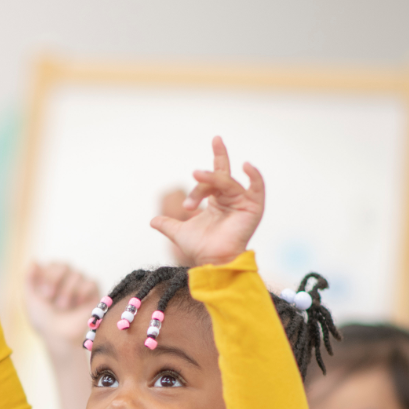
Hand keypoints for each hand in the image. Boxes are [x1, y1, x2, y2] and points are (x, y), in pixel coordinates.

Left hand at [22, 261, 102, 349]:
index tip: (44, 294)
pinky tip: (77, 305)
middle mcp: (67, 279)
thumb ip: (29, 279)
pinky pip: (90, 282)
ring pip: (77, 274)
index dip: (48, 276)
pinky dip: (81, 293)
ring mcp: (81, 285)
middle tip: (50, 297)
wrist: (58, 338)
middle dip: (55, 281)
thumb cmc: (43, 320)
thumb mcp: (30, 299)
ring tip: (64, 307)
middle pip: (65, 265)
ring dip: (67, 292)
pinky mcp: (94, 293)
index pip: (53, 264)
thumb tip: (34, 260)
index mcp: (52, 278)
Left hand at [150, 137, 263, 267]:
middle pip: (221, 175)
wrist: (212, 262)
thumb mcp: (179, 233)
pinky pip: (256, 188)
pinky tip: (246, 166)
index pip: (216, 175)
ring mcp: (243, 202)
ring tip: (195, 177)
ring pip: (226, 183)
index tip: (211, 147)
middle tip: (210, 145)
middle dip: (219, 156)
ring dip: (210, 181)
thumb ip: (167, 225)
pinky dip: (254, 176)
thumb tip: (152, 221)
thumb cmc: (201, 249)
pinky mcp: (253, 208)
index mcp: (218, 201)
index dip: (213, 162)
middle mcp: (231, 198)